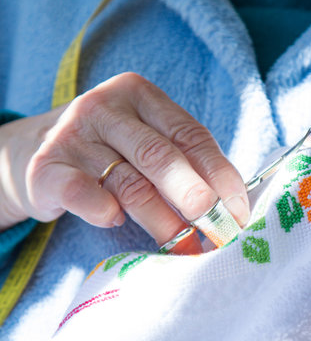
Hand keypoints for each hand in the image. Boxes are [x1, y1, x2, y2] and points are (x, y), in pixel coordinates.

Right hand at [0, 72, 249, 253]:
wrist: (42, 149)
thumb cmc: (112, 150)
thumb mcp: (148, 141)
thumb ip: (183, 162)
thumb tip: (229, 207)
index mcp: (141, 95)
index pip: (190, 135)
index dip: (220, 174)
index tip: (238, 210)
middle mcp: (106, 108)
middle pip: (161, 156)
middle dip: (195, 196)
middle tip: (217, 229)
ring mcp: (73, 134)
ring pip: (130, 183)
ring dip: (162, 221)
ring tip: (183, 245)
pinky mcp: (46, 165)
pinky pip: (81, 193)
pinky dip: (104, 211)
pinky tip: (116, 221)